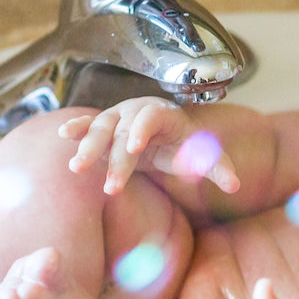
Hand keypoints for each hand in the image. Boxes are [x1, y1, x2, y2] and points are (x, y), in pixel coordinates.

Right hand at [59, 96, 239, 195]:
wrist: (167, 132)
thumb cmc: (186, 143)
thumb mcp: (205, 155)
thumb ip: (218, 168)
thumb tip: (234, 186)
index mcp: (165, 114)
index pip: (152, 118)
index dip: (142, 130)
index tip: (134, 148)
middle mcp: (138, 110)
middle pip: (123, 131)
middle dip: (115, 158)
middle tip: (112, 187)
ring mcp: (118, 115)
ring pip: (101, 128)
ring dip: (88, 147)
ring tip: (76, 168)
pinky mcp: (104, 124)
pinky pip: (88, 124)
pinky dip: (77, 128)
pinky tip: (65, 136)